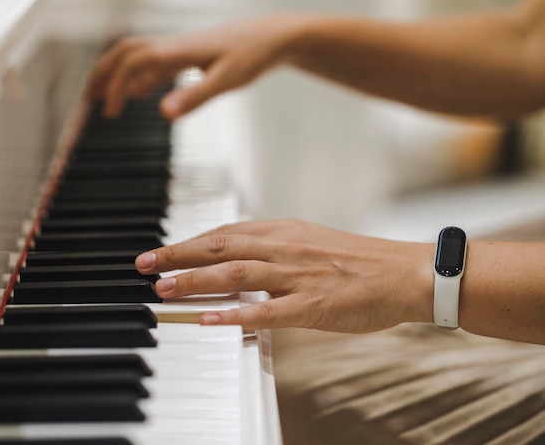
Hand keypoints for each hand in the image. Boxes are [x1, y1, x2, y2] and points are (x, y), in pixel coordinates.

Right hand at [85, 14, 299, 119]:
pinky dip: (141, 78)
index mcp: (177, 50)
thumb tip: (163, 114)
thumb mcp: (226, 81)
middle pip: (124, 53)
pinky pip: (155, 63)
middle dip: (102, 74)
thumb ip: (194, 97)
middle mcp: (173, 45)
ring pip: (137, 56)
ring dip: (117, 74)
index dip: (115, 87)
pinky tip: (141, 92)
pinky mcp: (190, 54)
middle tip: (88, 100)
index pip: (132, 64)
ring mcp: (180, 48)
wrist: (274, 36)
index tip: (110, 113)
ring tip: (105, 97)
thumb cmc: (254, 54)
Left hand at [136, 219, 434, 331]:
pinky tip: (210, 318)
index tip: (162, 251)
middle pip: (220, 247)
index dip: (189, 242)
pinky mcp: (312, 304)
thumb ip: (273, 249)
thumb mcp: (310, 242)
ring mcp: (297, 275)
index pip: (225, 232)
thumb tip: (239, 258)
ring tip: (164, 288)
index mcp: (284, 231)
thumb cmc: (358, 260)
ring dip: (196, 280)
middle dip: (177, 256)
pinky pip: (267, 309)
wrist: (403, 272)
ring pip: (235, 273)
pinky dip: (235, 313)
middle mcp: (285, 247)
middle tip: (144, 265)